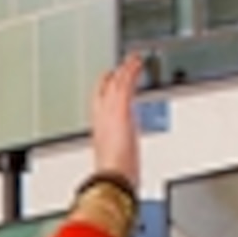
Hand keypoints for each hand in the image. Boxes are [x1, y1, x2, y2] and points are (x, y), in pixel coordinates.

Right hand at [88, 54, 145, 185]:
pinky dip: (131, 71)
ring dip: (124, 70)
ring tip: (132, 60)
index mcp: (100, 131)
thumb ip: (116, 160)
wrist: (112, 176)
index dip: (104, 93)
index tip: (110, 83)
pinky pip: (125, 83)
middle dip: (113, 78)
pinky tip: (137, 62)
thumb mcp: (113, 164)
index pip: (99, 105)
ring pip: (115, 84)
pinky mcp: (121, 108)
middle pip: (104, 92)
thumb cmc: (113, 174)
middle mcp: (102, 118)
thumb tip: (119, 171)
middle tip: (121, 67)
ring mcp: (110, 111)